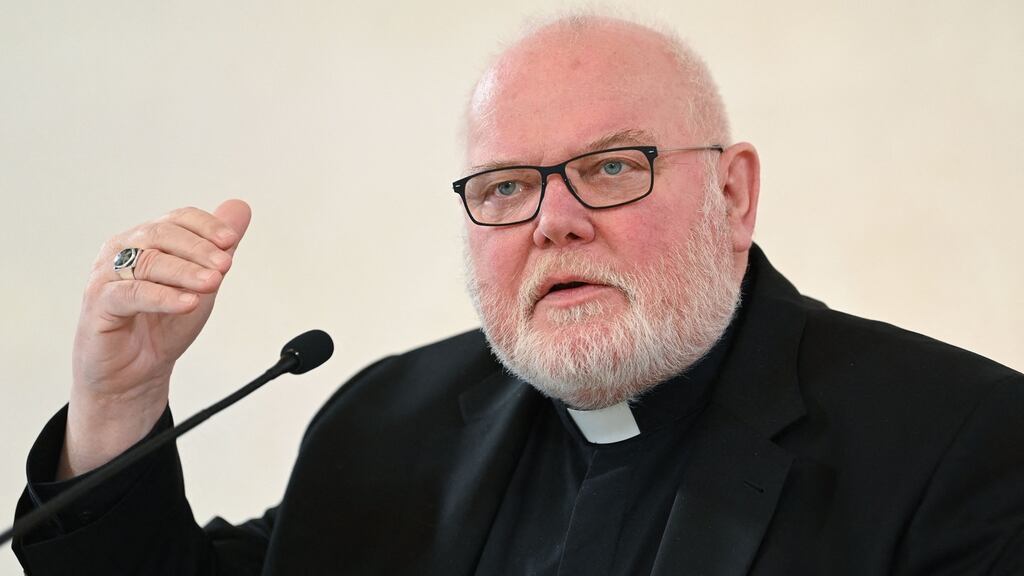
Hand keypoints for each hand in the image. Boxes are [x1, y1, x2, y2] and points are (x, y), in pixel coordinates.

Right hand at [60, 199, 251, 477]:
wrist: (136, 371)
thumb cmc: (162, 324)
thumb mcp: (201, 283)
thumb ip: (218, 248)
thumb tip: (240, 207)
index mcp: (147, 240)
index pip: (177, 219)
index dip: (206, 226)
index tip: (231, 241)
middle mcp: (123, 250)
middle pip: (162, 235)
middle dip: (199, 249)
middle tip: (226, 265)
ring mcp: (107, 275)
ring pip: (147, 262)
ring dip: (184, 271)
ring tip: (213, 284)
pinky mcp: (100, 304)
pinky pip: (131, 294)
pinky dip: (163, 296)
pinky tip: (188, 303)